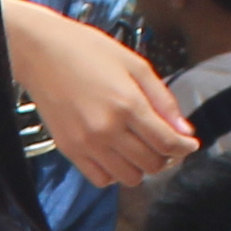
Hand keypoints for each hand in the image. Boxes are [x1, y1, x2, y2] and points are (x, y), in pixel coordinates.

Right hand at [14, 9, 199, 188]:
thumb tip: (184, 130)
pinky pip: (101, 179)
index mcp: (128, 104)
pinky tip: (116, 155)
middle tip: (163, 142)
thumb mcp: (135, 65)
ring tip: (139, 148)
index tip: (189, 144)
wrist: (42, 52)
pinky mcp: (70, 150)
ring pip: (129, 177)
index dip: (184, 147)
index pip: (167, 142)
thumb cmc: (88, 51)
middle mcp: (107, 129)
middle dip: (165, 156)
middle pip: (151, 164)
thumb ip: (162, 100)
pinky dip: (114, 173)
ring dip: (141, 167)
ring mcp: (87, 143)